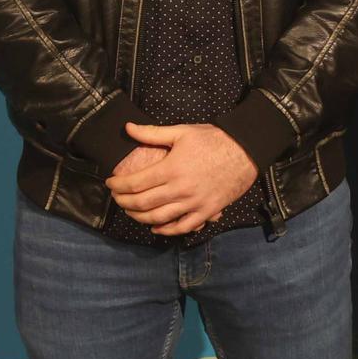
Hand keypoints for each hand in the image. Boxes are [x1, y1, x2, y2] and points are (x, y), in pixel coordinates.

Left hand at [106, 123, 258, 235]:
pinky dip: (167, 230)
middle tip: (117, 198)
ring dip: (140, 218)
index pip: (135, 183)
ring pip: (159, 218)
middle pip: (143, 203)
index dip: (118, 186)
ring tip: (131, 212)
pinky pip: (183, 227)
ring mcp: (194, 203)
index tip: (110, 183)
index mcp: (171, 168)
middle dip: (124, 203)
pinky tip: (156, 228)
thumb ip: (152, 133)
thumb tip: (128, 128)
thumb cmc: (214, 139)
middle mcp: (180, 189)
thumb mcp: (182, 131)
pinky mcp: (207, 211)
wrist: (246, 150)